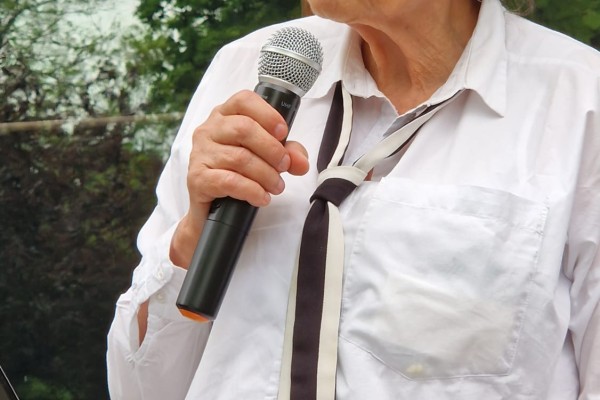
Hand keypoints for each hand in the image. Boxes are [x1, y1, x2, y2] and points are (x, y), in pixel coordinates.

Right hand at [170, 90, 309, 268]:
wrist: (211, 209)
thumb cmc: (237, 174)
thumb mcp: (266, 158)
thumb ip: (287, 153)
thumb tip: (301, 162)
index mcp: (224, 116)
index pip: (244, 101)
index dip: (267, 114)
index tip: (283, 133)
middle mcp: (209, 130)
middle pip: (244, 128)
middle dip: (272, 149)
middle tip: (284, 166)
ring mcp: (200, 154)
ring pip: (240, 157)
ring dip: (266, 174)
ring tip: (276, 186)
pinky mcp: (197, 178)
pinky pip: (229, 181)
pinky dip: (251, 190)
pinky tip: (261, 197)